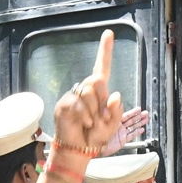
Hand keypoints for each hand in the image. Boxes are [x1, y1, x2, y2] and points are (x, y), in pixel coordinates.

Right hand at [52, 30, 123, 155]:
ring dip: (95, 113)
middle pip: (97, 80)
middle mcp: (86, 90)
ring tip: (91, 124)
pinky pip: (79, 104)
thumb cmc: (95, 137)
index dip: (105, 51)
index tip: (109, 33)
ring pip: (88, 92)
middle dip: (103, 102)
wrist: (79, 150)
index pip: (102, 68)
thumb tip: (114, 94)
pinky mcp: (64, 104)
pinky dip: (86, 117)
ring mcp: (74, 96)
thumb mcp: (113, 126)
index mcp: (99, 93)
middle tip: (101, 119)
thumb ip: (117, 111)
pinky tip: (84, 124)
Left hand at [100, 106, 148, 156]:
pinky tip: (141, 129)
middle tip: (145, 113)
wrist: (95, 146)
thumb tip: (115, 98)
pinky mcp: (122, 140)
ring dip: (140, 123)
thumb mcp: (105, 118)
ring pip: (133, 127)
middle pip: (131, 120)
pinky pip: (131, 135)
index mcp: (113, 120)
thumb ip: (112, 109)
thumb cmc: (96, 133)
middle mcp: (118, 126)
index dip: (133, 112)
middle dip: (139, 116)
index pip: (126, 114)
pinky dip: (137, 132)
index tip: (139, 109)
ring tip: (146, 120)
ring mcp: (120, 133)